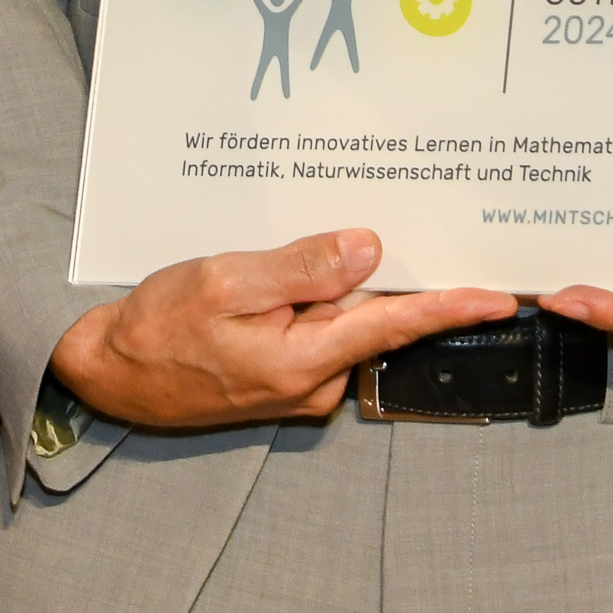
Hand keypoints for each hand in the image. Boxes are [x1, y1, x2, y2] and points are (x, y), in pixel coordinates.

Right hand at [49, 230, 515, 430]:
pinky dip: (313, 301)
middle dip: (384, 276)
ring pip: (343, 321)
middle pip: (371, 317)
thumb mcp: (227, 283)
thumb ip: (302, 268)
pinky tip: (284, 275)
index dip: (451, 307)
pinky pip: (319, 332)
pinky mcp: (285, 380)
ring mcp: (300, 386)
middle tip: (400, 225)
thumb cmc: (159, 328)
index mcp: (303, 361)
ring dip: (336, 286)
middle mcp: (313, 383)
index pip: (395, 326)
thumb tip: (368, 249)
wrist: (111, 374)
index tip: (502, 297)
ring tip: (297, 253)